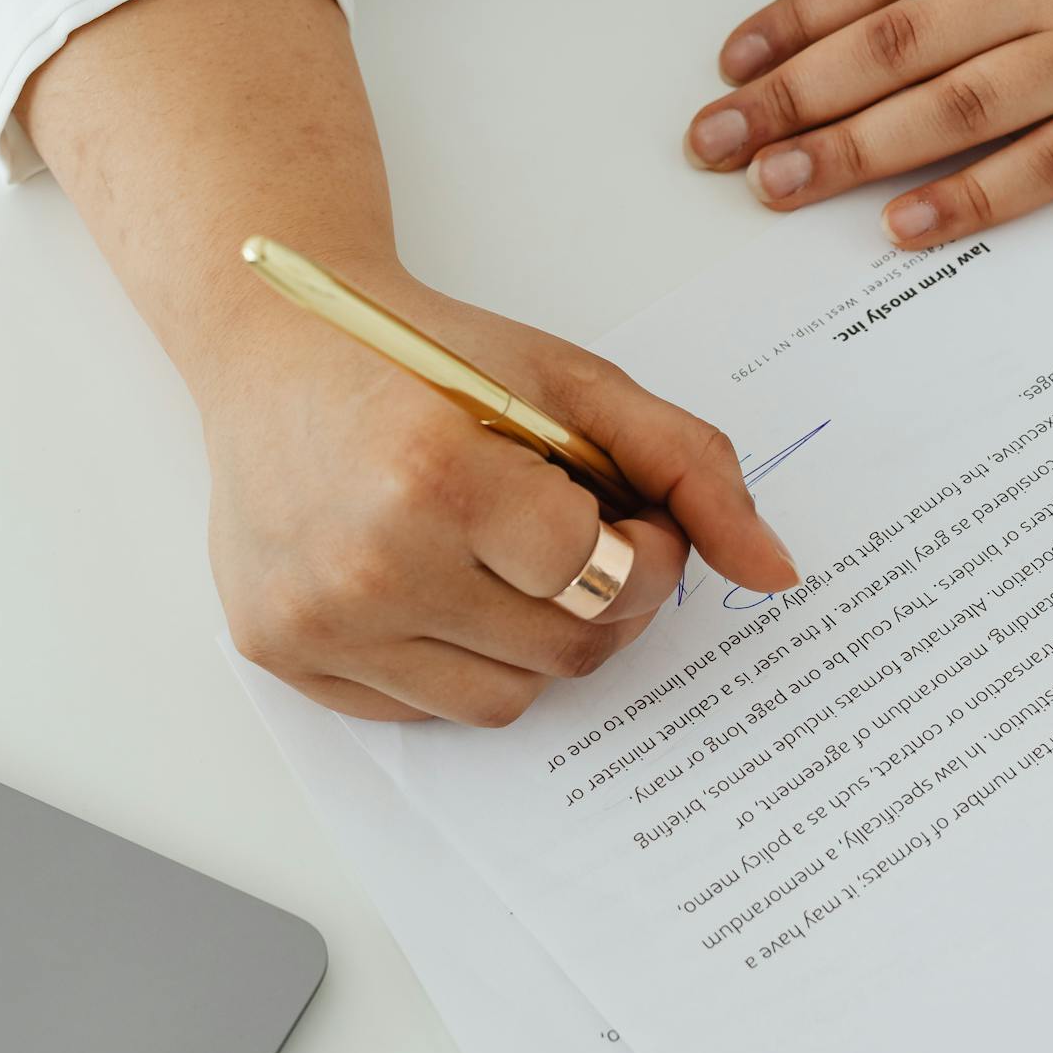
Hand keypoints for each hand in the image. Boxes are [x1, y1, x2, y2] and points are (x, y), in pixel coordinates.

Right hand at [204, 265, 796, 723]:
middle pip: (567, 650)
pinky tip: (434, 578)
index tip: (627, 513)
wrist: (274, 343)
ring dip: (534, 638)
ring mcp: (315, 621)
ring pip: (505, 700)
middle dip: (605, 599)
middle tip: (576, 535)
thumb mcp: (572, 383)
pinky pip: (425, 709)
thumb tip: (777, 573)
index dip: (642, 551)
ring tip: (500, 556)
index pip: (601, 576)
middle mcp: (364, 564)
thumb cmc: (428, 355)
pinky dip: (456, 657)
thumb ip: (689, 469)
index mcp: (434, 477)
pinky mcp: (280, 654)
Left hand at [684, 0, 1052, 246]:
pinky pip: (1045, 165)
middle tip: (718, 145)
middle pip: (891, 46)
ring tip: (777, 186)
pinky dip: (968, 199)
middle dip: (790, 100)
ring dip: (851, 154)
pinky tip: (901, 226)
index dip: (790, 23)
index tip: (730, 66)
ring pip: (951, 109)